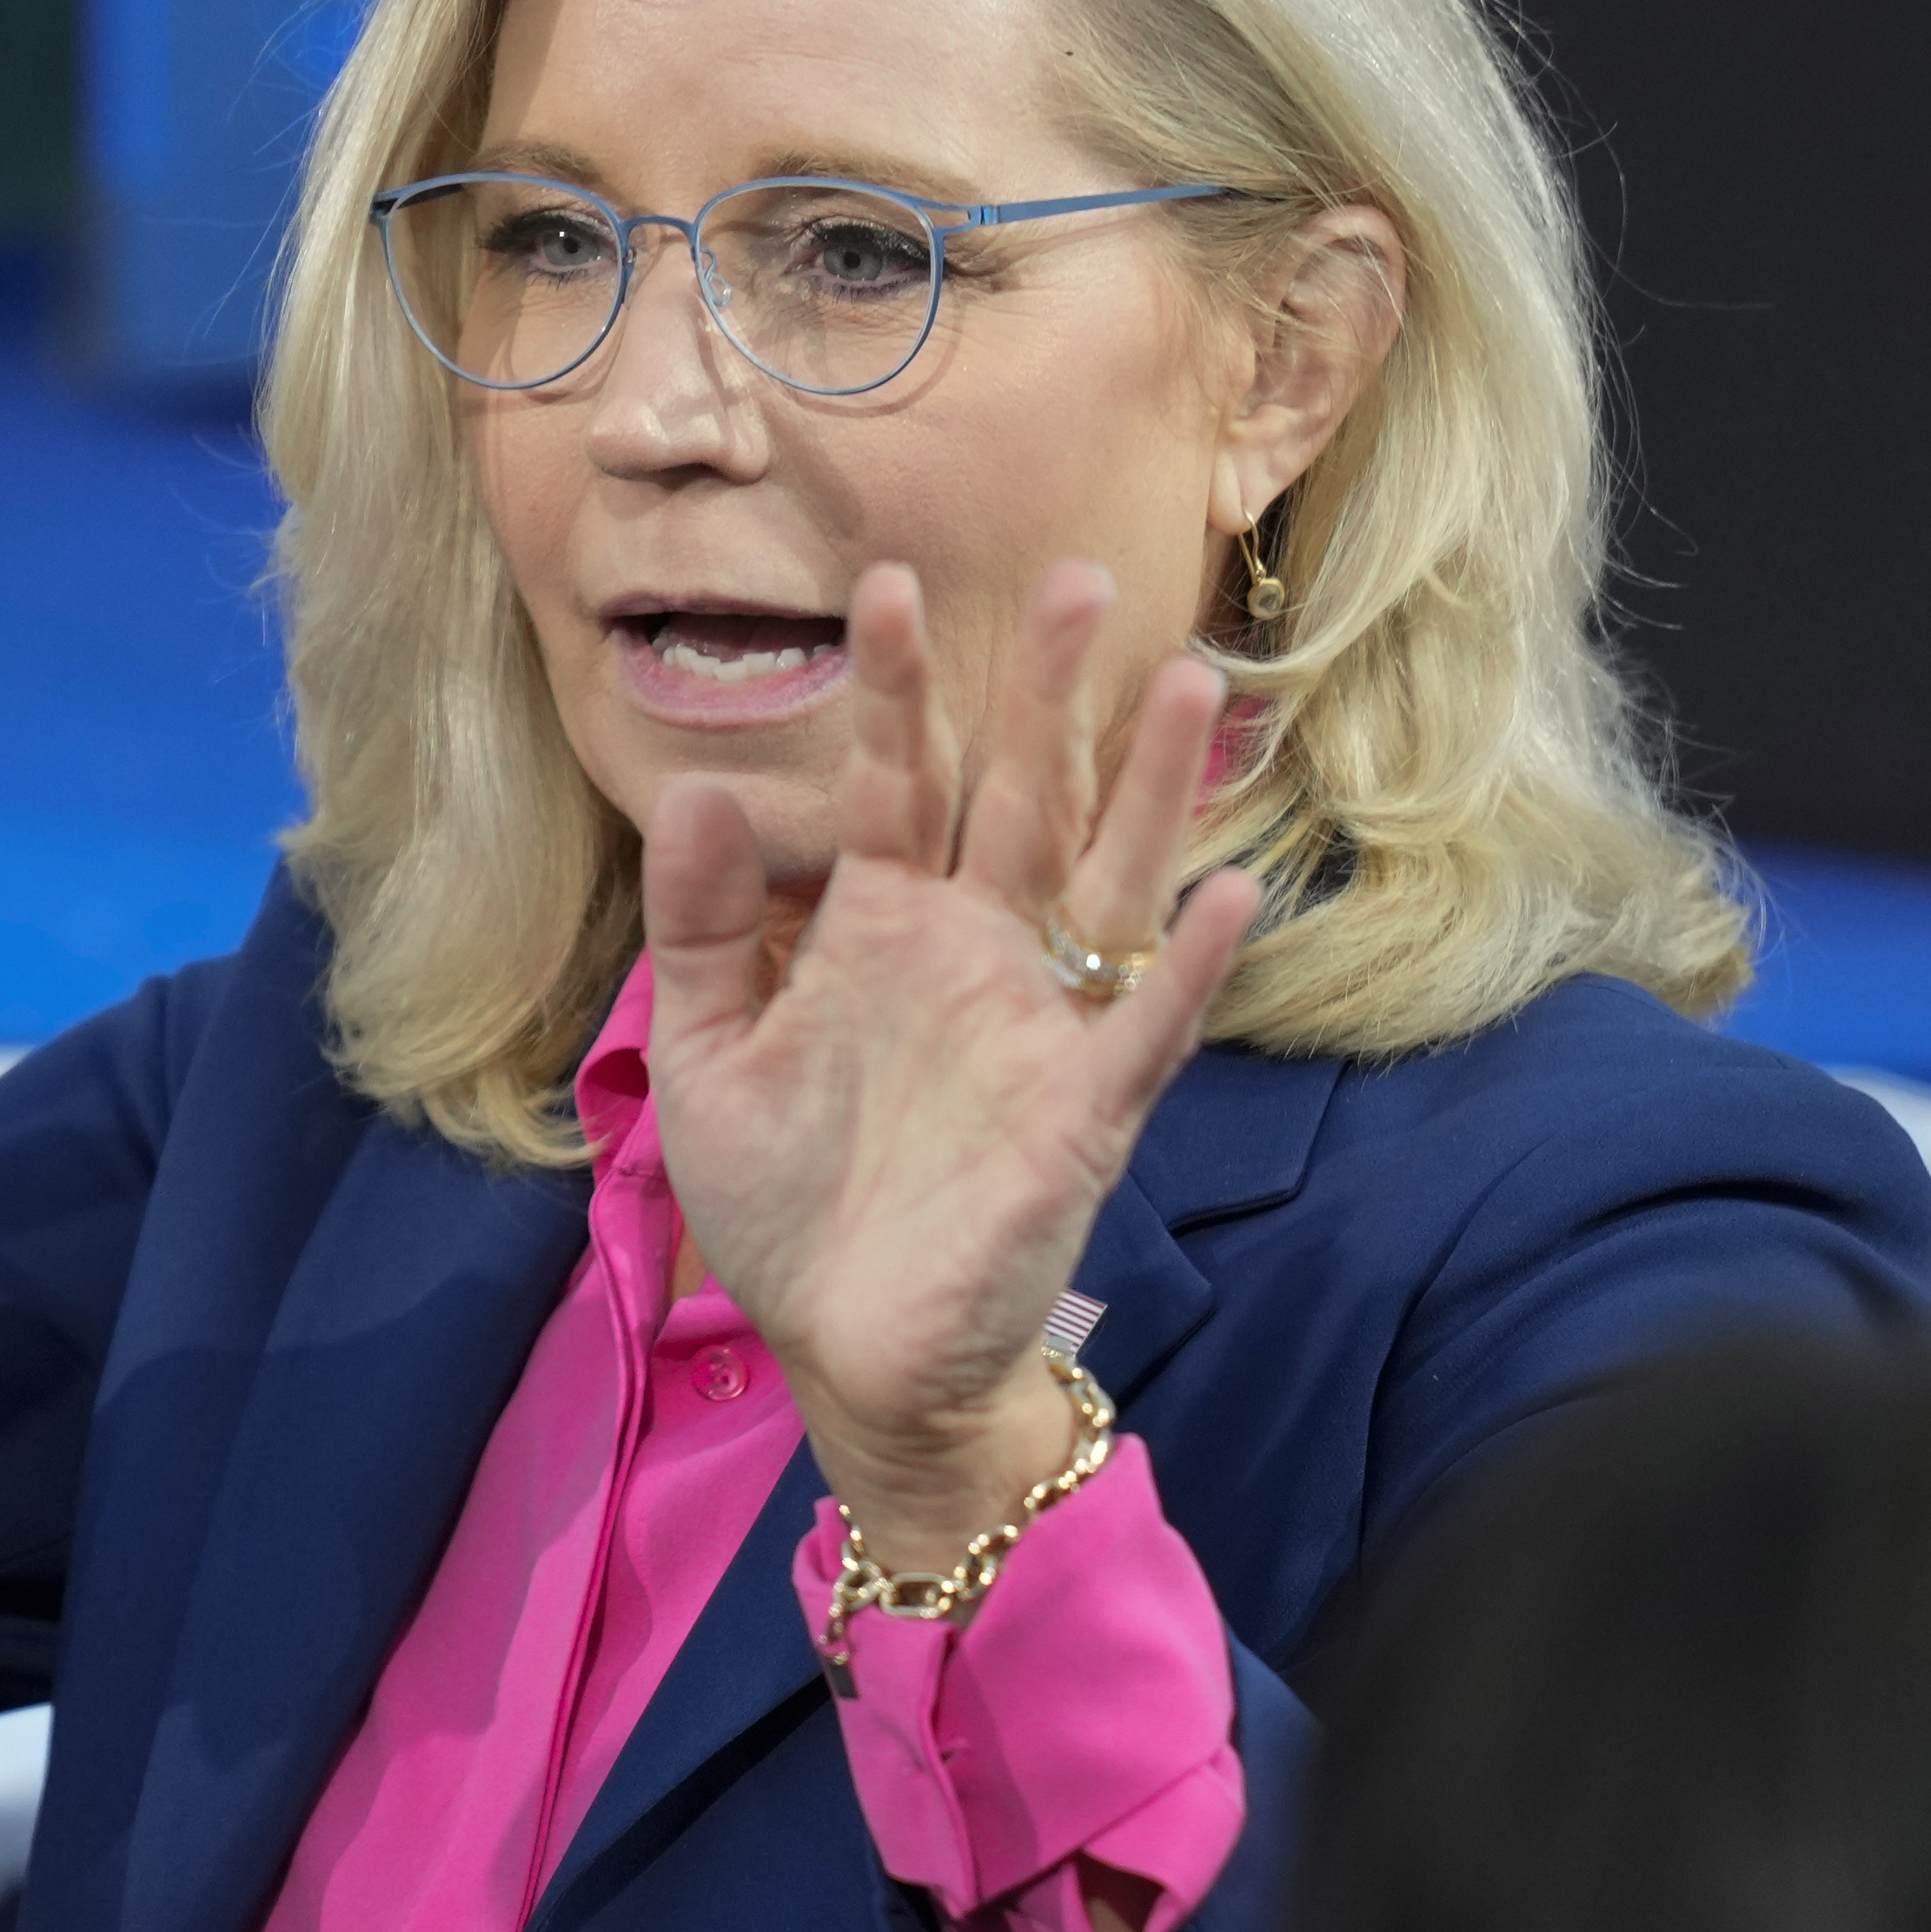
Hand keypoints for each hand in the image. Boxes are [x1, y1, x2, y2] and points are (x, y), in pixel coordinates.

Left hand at [640, 560, 1260, 1568]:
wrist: (849, 1354)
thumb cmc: (790, 1203)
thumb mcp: (707, 1055)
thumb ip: (704, 927)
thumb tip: (697, 789)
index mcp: (880, 926)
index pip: (895, 780)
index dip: (896, 688)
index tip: (887, 581)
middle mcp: (973, 951)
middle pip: (1021, 796)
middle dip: (1045, 693)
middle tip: (1075, 577)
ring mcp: (1038, 1023)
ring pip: (1108, 879)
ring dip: (1153, 789)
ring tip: (1190, 681)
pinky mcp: (1083, 1113)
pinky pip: (1146, 1025)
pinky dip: (1189, 967)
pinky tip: (1233, 897)